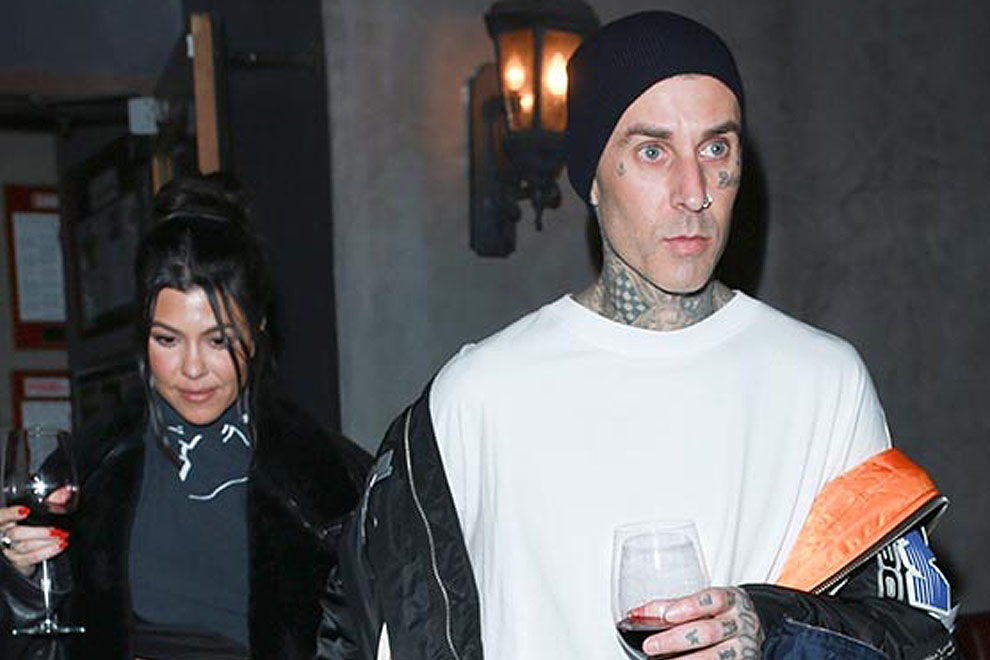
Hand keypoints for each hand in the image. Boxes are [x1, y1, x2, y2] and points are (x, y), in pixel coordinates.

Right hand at [0, 502, 69, 577]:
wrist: (21, 549)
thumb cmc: (27, 525)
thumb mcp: (34, 512)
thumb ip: (48, 501)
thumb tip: (64, 492)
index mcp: (3, 521)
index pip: (0, 517)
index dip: (9, 514)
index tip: (25, 511)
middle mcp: (3, 536)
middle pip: (15, 534)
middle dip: (39, 532)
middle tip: (56, 530)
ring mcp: (9, 550)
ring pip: (24, 547)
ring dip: (47, 542)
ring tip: (62, 537)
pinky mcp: (17, 562)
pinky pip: (30, 559)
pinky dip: (47, 552)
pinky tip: (59, 546)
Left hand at [630, 586, 763, 658]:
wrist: (754, 630)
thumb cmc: (721, 614)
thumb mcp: (703, 604)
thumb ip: (672, 607)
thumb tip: (637, 614)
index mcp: (730, 600)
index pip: (713, 599)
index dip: (689, 607)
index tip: (667, 615)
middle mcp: (739, 624)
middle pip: (707, 632)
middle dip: (674, 640)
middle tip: (650, 646)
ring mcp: (743, 648)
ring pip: (714, 657)